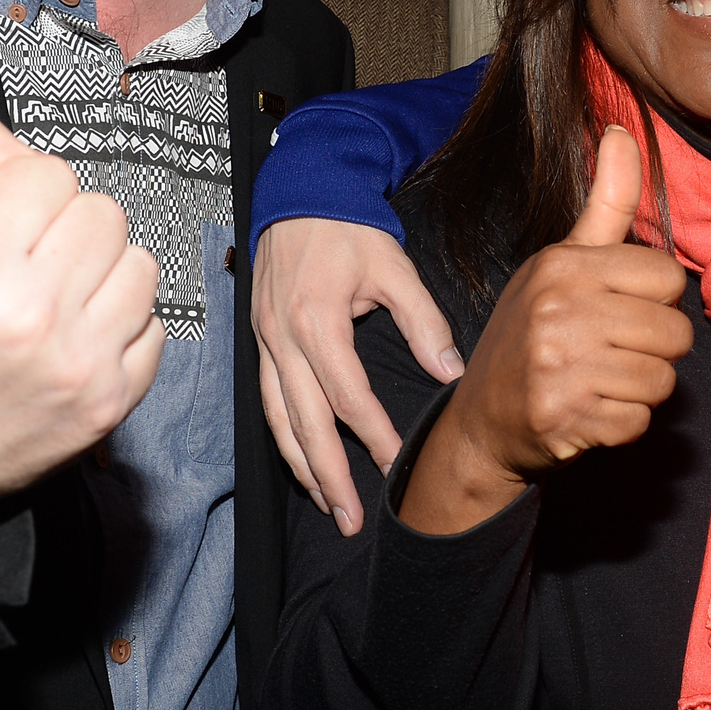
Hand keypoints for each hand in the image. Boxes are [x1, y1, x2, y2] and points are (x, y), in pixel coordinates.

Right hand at [0, 107, 163, 517]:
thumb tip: (23, 146)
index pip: (48, 173)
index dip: (14, 193)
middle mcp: (32, 313)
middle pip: (102, 213)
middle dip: (60, 227)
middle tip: (17, 263)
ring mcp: (77, 363)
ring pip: (138, 264)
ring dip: (97, 272)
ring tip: (45, 297)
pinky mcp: (106, 404)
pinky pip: (152, 326)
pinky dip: (117, 325)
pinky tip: (67, 335)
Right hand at [252, 218, 464, 535]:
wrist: (302, 190)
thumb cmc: (349, 226)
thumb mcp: (394, 266)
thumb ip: (423, 320)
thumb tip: (451, 372)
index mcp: (316, 321)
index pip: (348, 396)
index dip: (373, 436)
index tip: (396, 466)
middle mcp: (282, 338)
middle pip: (304, 424)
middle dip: (328, 476)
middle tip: (350, 519)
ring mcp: (264, 341)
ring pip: (278, 420)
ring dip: (301, 466)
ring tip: (326, 503)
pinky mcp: (259, 340)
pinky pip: (267, 401)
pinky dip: (284, 437)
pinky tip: (302, 460)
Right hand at [401, 128, 692, 535]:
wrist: (481, 419)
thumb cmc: (531, 331)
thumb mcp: (561, 260)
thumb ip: (606, 201)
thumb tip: (621, 128)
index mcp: (564, 265)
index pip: (669, 278)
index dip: (654, 300)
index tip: (619, 309)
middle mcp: (558, 310)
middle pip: (675, 332)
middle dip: (654, 349)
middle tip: (613, 352)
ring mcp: (558, 365)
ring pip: (662, 380)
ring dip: (640, 389)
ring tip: (602, 381)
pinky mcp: (563, 417)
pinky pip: (639, 422)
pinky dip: (622, 425)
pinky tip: (590, 411)